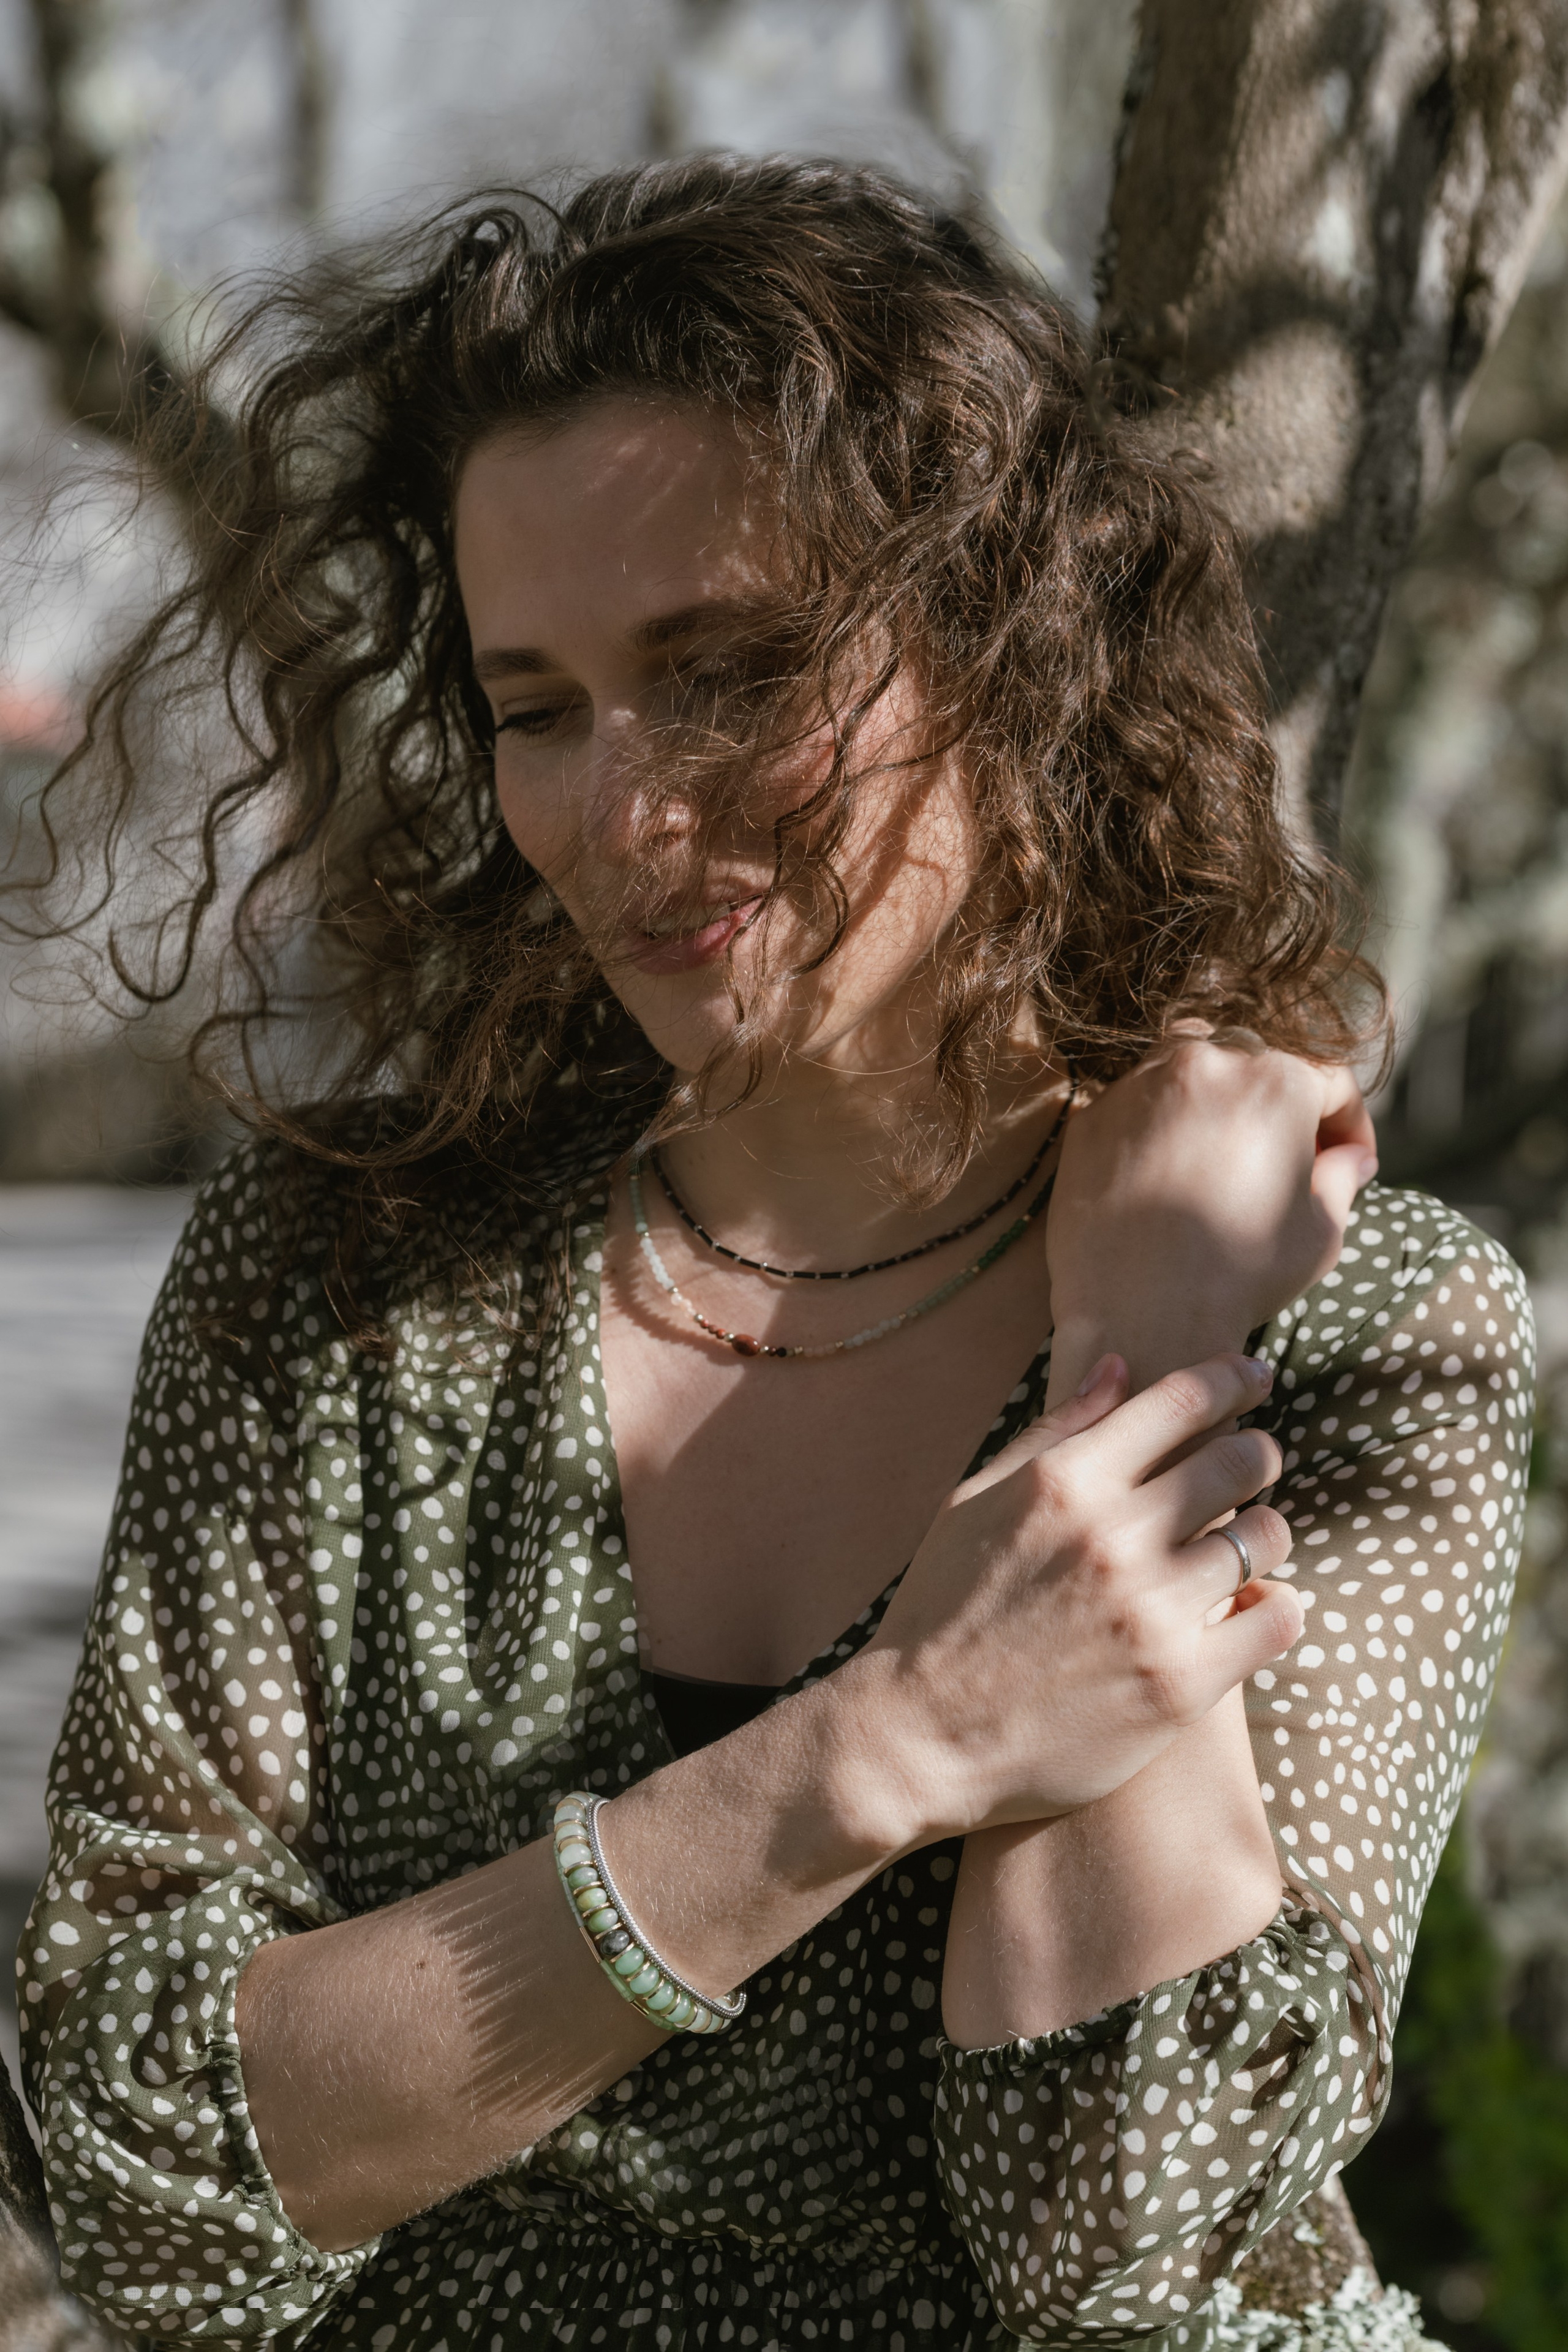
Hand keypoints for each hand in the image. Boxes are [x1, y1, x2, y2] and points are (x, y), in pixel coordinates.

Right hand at [864, 1351, 1302, 1844]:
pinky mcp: (1180, 1684)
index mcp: (1063, 1481)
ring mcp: (1150, 1612)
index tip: (1257, 1375)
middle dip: (1258, 1453)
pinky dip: (1278, 1604)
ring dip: (1265, 1532)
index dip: (1233, 1377)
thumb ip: (1054, 1432)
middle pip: (1240, 1459)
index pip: (1182, 1400)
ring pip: (1265, 1537)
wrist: (919, 1736)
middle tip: (1254, 1468)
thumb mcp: (975, 1501)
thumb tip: (1118, 1365)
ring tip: (1245, 1544)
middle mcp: (1112, 1536)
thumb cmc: (942, 1611)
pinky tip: (1255, 1606)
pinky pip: (1279, 1619)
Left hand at [1045, 1036, 1376, 1399]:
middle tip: (1288, 1156)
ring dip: (1217, 1095)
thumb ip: (1342, 1178)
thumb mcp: (1319, 1232)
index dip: (1350, 1121)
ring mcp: (1141, 1084)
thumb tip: (1354, 1157)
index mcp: (1277, 1083)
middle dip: (1282, 1104)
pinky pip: (1138, 1099)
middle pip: (1259, 1061)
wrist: (1138, 1315)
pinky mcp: (1093, 1115)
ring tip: (1225, 1149)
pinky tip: (1169, 1170)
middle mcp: (1207, 1063)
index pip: (1330, 1078)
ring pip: (1191, 1061)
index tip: (1350, 1158)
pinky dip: (1160, 1121)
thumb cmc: (1240, 1276)